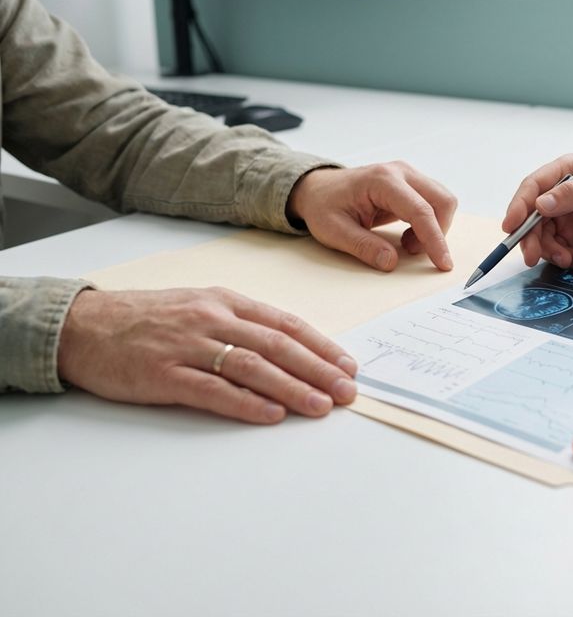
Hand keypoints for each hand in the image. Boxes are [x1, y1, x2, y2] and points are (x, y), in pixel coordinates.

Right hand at [57, 287, 358, 423]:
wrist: (82, 325)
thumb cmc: (145, 318)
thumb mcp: (198, 305)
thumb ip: (240, 323)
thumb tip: (288, 349)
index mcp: (225, 301)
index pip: (285, 324)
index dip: (321, 346)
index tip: (347, 365)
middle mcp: (212, 318)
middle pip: (277, 346)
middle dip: (318, 370)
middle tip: (347, 391)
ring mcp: (188, 345)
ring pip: (252, 367)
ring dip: (292, 388)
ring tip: (320, 406)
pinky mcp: (164, 374)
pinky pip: (213, 390)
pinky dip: (246, 403)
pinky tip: (271, 414)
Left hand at [287, 162, 456, 271]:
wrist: (317, 189)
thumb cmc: (324, 205)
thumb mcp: (334, 231)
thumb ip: (363, 247)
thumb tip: (390, 262)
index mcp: (382, 180)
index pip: (420, 210)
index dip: (434, 240)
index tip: (442, 263)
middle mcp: (400, 173)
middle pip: (442, 200)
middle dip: (438, 232)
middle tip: (413, 251)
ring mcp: (408, 176)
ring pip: (442, 201)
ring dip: (434, 228)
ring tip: (407, 243)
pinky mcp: (411, 185)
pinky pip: (434, 204)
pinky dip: (428, 224)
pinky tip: (408, 235)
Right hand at [503, 154, 572, 268]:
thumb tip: (540, 204)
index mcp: (567, 171)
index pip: (534, 186)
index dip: (519, 206)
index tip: (511, 226)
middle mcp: (561, 194)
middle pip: (531, 216)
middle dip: (529, 237)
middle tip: (531, 256)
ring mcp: (565, 217)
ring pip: (540, 236)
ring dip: (548, 251)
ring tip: (568, 259)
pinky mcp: (572, 238)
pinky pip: (555, 250)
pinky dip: (563, 258)